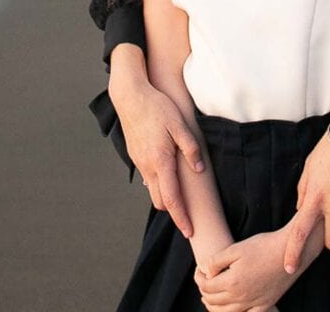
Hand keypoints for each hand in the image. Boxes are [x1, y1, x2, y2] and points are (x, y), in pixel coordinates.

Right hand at [110, 64, 202, 236]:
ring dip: (165, 196)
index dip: (181, 217)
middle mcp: (148, 165)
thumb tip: (199, 170)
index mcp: (160, 161)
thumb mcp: (179, 124)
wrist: (130, 96)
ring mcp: (139, 161)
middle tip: (190, 213)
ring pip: (152, 189)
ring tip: (180, 193)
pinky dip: (158, 182)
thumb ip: (190, 148)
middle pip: (160, 200)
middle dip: (174, 210)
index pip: (172, 199)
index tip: (190, 232)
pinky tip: (167, 173)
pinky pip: (147, 176)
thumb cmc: (157, 107)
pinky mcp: (135, 155)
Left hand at [195, 230, 293, 311]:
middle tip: (203, 282)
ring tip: (210, 298)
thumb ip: (216, 261)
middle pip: (214, 302)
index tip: (199, 270)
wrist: (289, 250)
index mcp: (232, 282)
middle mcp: (242, 297)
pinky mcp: (266, 305)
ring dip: (214, 307)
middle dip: (204, 292)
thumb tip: (204, 271)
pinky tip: (233, 309)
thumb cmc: (262, 246)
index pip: (207, 286)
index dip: (199, 278)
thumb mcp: (236, 248)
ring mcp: (254, 303)